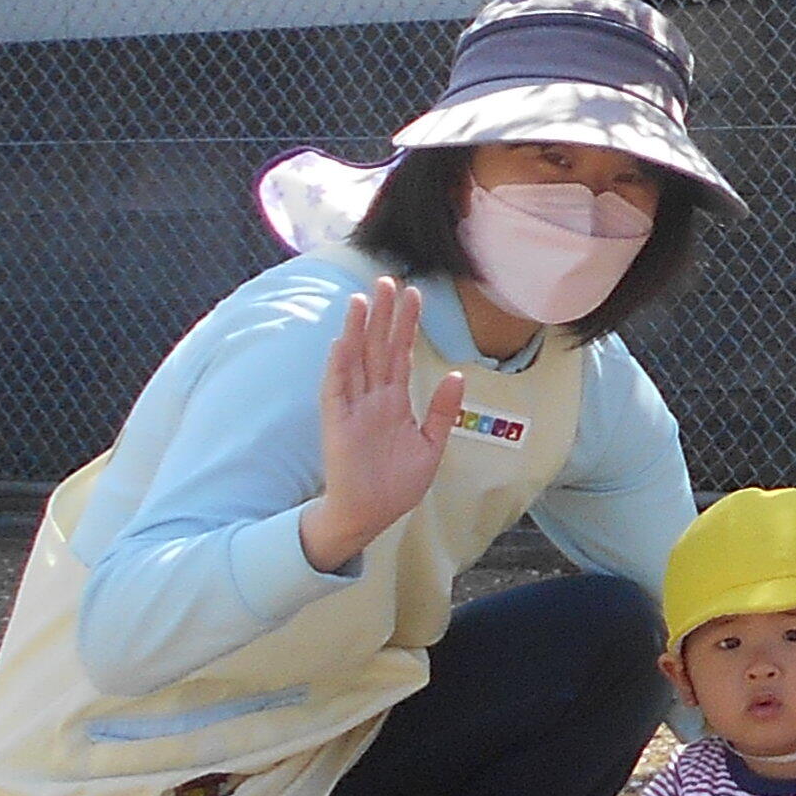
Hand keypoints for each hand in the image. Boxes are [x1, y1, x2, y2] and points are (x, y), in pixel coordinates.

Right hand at [301, 276, 464, 573]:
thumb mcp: (432, 445)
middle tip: (388, 279)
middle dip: (384, 315)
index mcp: (395, 402)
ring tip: (363, 299)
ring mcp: (353, 410)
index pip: (401, 354)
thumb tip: (459, 375)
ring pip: (356, 361)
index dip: (407, 325)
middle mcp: (373, 399)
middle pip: (378, 349)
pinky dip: (339, 366)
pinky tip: (343, 341)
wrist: (370, 516)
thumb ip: (443, 411)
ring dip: (358, 331)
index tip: (414, 293)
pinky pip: (336, 391)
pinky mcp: (337, 425)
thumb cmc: (396, 484)